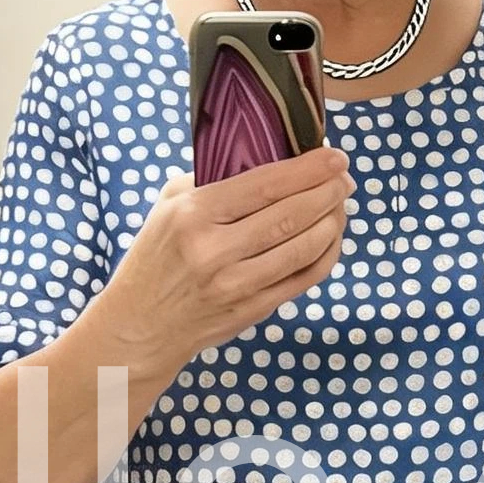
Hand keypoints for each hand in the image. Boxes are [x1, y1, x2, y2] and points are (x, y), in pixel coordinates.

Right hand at [104, 146, 351, 367]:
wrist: (139, 326)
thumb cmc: (155, 258)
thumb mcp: (167, 208)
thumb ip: (209, 180)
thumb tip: (264, 156)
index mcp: (193, 215)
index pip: (264, 185)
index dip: (307, 169)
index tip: (334, 157)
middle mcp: (215, 251)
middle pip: (291, 215)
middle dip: (327, 192)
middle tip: (344, 178)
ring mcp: (236, 285)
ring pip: (303, 248)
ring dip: (332, 223)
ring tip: (340, 205)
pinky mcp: (251, 310)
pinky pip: (302, 279)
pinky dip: (325, 256)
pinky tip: (330, 238)